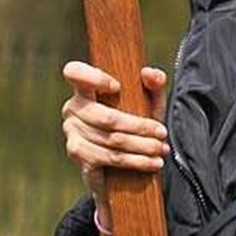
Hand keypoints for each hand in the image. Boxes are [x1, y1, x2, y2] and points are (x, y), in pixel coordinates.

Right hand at [61, 62, 168, 215]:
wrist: (123, 161)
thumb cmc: (135, 119)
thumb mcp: (149, 101)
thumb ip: (154, 84)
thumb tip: (149, 73)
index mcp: (86, 88)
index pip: (75, 73)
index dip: (93, 77)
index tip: (117, 86)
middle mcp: (73, 108)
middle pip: (107, 118)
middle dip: (140, 127)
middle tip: (163, 133)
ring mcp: (72, 133)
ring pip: (111, 140)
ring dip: (142, 147)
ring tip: (162, 149)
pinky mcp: (78, 155)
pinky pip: (108, 158)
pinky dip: (134, 161)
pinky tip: (151, 163)